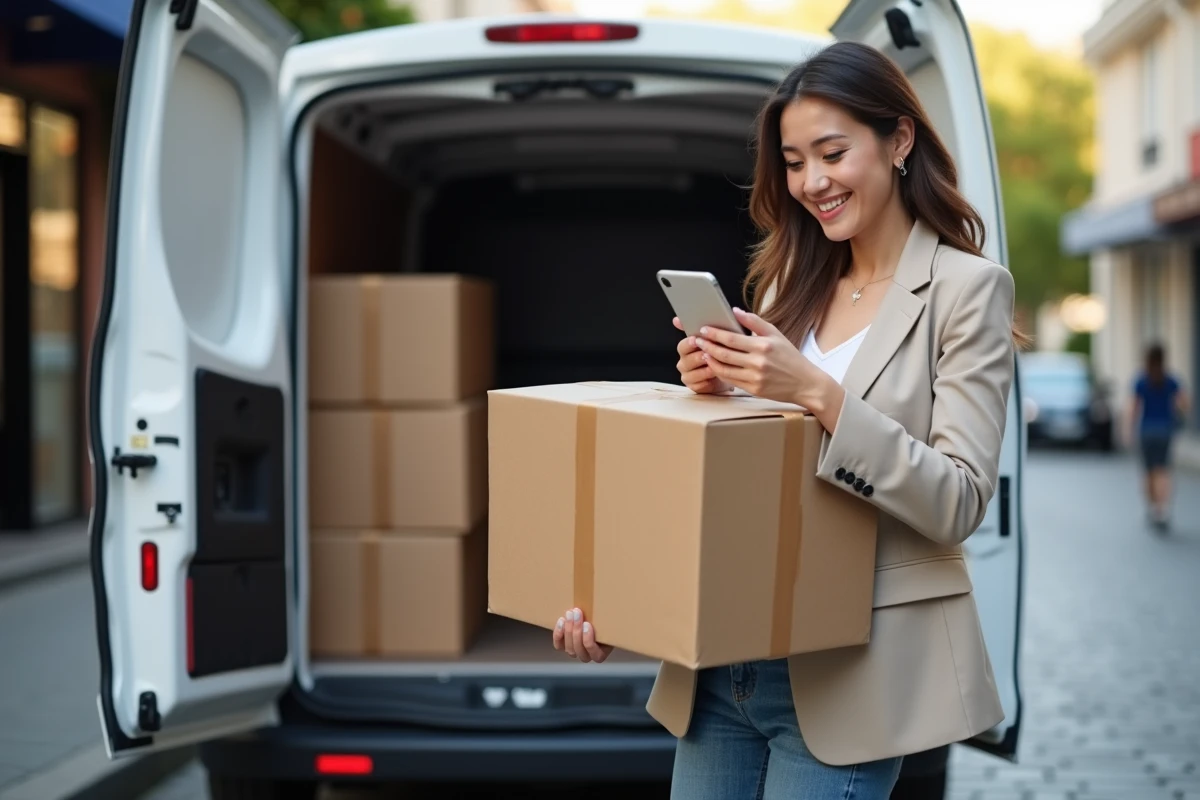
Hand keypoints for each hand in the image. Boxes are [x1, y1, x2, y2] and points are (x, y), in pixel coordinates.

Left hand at [551, 608, 612, 663]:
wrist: (592, 620)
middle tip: (577, 613)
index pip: (594, 653)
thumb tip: (614, 608)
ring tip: (570, 614)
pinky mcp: (564, 646)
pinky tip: (561, 621)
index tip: (587, 624)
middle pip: (578, 649)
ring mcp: (574, 652)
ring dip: (568, 629)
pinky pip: (558, 645)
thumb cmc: (604, 622)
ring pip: (568, 647)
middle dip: (576, 630)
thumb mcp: (609, 624)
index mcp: (600, 654)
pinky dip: (558, 634)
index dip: (588, 639)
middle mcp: (586, 656)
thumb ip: (610, 622)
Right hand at [673, 317, 730, 393]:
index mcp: (687, 348)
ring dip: (703, 369)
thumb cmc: (722, 352)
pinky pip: (697, 385)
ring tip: (715, 365)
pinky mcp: (694, 387)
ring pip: (691, 373)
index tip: (696, 339)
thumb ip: (704, 328)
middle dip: (697, 357)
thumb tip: (681, 318)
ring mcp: (688, 375)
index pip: (682, 345)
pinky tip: (715, 377)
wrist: (730, 372)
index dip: (689, 343)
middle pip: (685, 360)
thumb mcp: (716, 337)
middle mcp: (684, 362)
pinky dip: (706, 381)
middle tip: (708, 353)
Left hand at [695, 307, 844, 426]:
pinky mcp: (754, 390)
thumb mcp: (776, 334)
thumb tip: (734, 310)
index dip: (714, 334)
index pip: (731, 339)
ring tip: (703, 352)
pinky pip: (731, 380)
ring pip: (724, 369)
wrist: (805, 383)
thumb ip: (754, 322)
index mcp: (763, 346)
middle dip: (707, 346)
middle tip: (697, 340)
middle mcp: (758, 362)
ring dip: (710, 360)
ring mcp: (755, 378)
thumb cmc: (790, 357)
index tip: (703, 329)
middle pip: (724, 354)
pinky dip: (720, 372)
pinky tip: (714, 365)